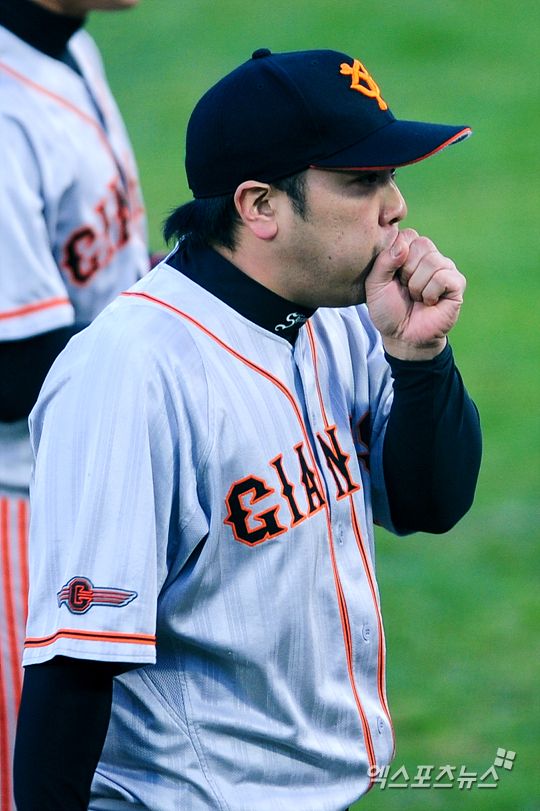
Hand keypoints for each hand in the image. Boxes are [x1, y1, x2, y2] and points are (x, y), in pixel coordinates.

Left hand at [365, 228, 465, 359]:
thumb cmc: (388, 309)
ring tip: (417, 298)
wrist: (402, 336)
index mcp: (410, 251)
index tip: (393, 278)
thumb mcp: (375, 285)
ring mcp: (446, 268)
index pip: (407, 235)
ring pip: (432, 262)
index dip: (396, 258)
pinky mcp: (457, 284)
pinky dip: (430, 294)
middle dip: (407, 272)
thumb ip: (383, 261)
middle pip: (422, 244)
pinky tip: (430, 302)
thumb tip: (403, 245)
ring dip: (417, 286)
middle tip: (406, 289)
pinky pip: (443, 278)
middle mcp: (430, 256)